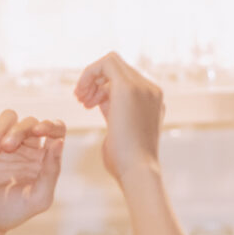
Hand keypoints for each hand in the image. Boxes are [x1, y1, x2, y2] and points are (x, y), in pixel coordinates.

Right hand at [0, 110, 64, 234]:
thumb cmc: (11, 213)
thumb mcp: (38, 198)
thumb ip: (51, 172)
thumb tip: (59, 142)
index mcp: (44, 160)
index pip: (56, 130)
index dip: (50, 124)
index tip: (38, 131)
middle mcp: (27, 149)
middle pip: (30, 121)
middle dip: (19, 129)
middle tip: (7, 147)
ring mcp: (5, 144)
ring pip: (10, 116)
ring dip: (1, 128)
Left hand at [73, 52, 164, 183]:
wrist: (137, 171)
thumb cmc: (126, 163)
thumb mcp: (121, 131)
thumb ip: (116, 113)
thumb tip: (102, 103)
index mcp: (152, 101)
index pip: (124, 81)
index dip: (102, 88)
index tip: (88, 104)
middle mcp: (151, 91)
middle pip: (118, 69)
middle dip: (95, 81)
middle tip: (81, 101)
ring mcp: (144, 87)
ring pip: (112, 62)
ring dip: (90, 79)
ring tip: (81, 101)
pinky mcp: (129, 87)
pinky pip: (106, 63)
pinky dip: (89, 74)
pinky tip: (81, 95)